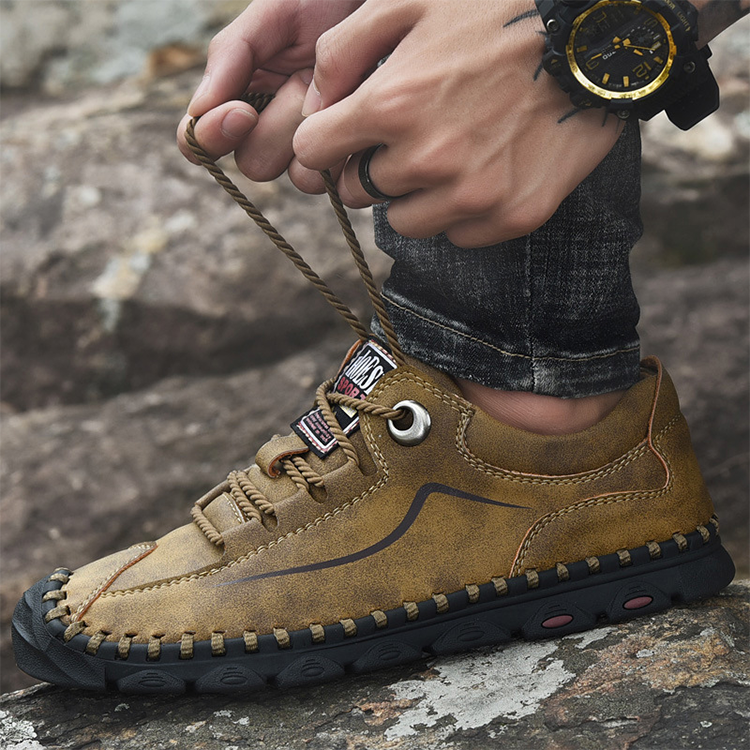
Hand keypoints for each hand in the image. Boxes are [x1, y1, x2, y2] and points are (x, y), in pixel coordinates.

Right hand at [177, 0, 362, 191]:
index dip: (212, 136)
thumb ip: (230, 55)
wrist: (385, 9)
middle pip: (253, 164)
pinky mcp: (346, 158)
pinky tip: (358, 114)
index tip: (242, 112)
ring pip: (296, 176)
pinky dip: (347, 150)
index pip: (198, 142)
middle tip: (303, 87)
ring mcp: (311, 148)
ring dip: (316, 136)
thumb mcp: (273, 16)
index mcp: (240, 97)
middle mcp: (271, 130)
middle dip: (279, 129)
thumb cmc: (325, 2)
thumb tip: (199, 110)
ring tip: (338, 93)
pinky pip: (335, 179)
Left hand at [292, 0, 624, 247]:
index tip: (345, 130)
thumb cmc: (498, 12)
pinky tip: (482, 170)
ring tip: (447, 153)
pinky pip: (456, 235)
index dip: (325, 137)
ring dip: (412, 194)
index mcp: (392, 105)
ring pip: (404, 221)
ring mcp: (472, 196)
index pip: (314, 151)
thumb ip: (342, 49)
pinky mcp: (511, 216)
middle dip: (368, 164)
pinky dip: (459, 211)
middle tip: (406, 135)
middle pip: (356, 191)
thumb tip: (312, 104)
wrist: (596, 39)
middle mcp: (427, 160)